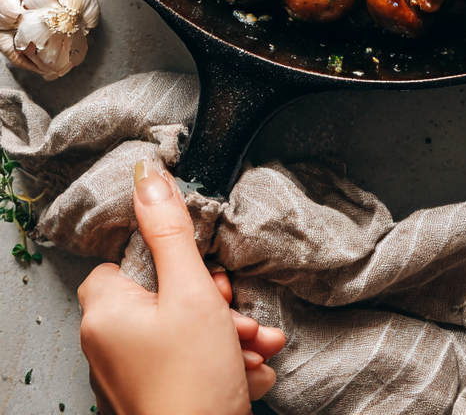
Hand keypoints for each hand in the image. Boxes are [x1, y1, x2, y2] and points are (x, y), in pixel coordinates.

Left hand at [78, 153, 284, 414]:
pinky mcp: (156, 399)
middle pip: (163, 297)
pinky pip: (188, 365)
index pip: (127, 260)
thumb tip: (148, 176)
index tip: (203, 273)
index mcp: (104, 314)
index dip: (170, 261)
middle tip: (235, 313)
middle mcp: (108, 347)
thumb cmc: (191, 381)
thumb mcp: (190, 290)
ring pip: (184, 332)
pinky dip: (221, 362)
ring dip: (228, 333)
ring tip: (256, 345)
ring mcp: (131, 377)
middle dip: (215, 303)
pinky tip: (250, 369)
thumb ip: (170, 231)